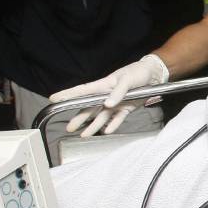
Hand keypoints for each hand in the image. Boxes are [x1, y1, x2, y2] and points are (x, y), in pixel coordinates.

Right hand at [49, 54, 169, 136]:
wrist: (153, 75)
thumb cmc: (137, 72)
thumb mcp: (127, 80)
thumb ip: (117, 92)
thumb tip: (107, 104)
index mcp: (103, 85)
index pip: (82, 91)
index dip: (67, 94)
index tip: (54, 99)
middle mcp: (106, 95)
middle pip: (89, 108)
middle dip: (79, 118)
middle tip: (69, 127)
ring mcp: (116, 102)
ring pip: (101, 116)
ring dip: (93, 125)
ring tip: (84, 135)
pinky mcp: (126, 108)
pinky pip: (117, 118)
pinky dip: (112, 125)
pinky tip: (106, 131)